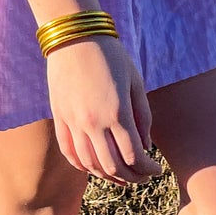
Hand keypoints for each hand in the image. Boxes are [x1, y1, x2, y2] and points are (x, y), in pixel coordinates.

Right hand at [46, 36, 162, 184]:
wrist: (74, 36)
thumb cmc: (110, 55)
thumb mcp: (135, 82)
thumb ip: (143, 116)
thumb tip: (145, 146)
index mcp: (117, 112)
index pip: (134, 156)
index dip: (147, 169)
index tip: (156, 169)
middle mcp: (93, 122)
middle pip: (113, 167)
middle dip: (132, 177)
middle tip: (143, 177)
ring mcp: (73, 122)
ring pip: (91, 165)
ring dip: (109, 177)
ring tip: (123, 176)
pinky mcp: (59, 118)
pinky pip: (70, 153)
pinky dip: (84, 167)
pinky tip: (96, 168)